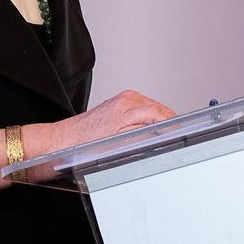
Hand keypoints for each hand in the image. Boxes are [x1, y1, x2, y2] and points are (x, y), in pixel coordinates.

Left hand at [53, 89, 176, 148]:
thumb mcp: (116, 145)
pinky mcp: (122, 100)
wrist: (64, 138)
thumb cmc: (84, 143)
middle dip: (168, 122)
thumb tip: (160, 134)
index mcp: (126, 107)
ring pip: (154, 107)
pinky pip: (145, 107)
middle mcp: (127, 99)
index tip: (179, 133)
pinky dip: (150, 117)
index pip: (159, 112)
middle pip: (159, 109)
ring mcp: (125, 98)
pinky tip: (147, 129)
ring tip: (159, 135)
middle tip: (172, 138)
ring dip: (159, 120)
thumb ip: (141, 136)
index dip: (172, 124)